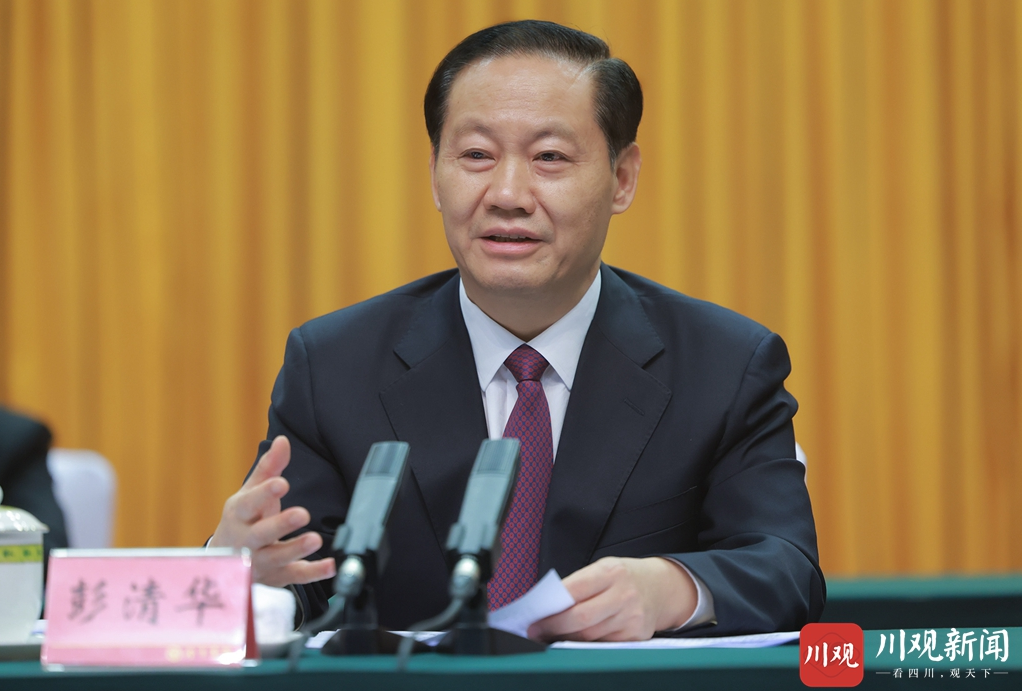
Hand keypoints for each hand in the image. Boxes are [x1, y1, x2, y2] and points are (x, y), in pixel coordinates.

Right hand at [209, 436, 336, 586]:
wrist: (226, 561)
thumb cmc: (243, 520)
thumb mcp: (251, 492)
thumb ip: (269, 468)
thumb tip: (283, 441)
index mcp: (239, 514)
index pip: (250, 503)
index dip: (265, 493)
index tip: (282, 483)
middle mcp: (247, 540)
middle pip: (261, 533)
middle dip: (281, 524)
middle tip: (302, 513)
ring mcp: (260, 561)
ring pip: (277, 558)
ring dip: (296, 549)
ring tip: (316, 539)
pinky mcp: (276, 576)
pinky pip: (295, 576)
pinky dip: (314, 573)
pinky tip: (331, 565)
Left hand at [526, 557, 696, 641]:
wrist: (661, 587)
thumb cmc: (623, 577)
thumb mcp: (603, 569)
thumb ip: (578, 584)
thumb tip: (547, 607)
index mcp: (611, 572)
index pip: (574, 591)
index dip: (551, 608)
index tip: (534, 618)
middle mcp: (624, 594)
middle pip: (581, 619)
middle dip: (554, 628)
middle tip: (537, 632)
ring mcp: (632, 617)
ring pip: (590, 636)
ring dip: (567, 638)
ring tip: (551, 636)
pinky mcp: (636, 636)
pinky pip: (603, 645)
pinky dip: (586, 644)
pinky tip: (575, 640)